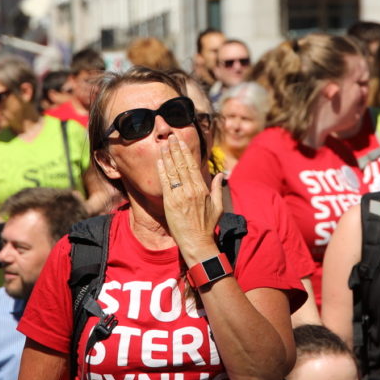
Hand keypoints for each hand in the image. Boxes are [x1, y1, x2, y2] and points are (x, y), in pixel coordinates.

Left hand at [157, 137, 220, 267]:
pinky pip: (165, 183)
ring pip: (173, 171)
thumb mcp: (218, 207)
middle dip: (175, 149)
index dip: (185, 152)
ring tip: (163, 144)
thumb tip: (220, 175)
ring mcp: (180, 196)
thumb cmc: (207, 226)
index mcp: (202, 189)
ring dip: (167, 156)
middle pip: (182, 164)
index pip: (192, 165)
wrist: (197, 242)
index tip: (180, 142)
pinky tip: (159, 161)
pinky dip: (162, 171)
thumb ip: (217, 189)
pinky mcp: (170, 203)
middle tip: (170, 136)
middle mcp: (191, 190)